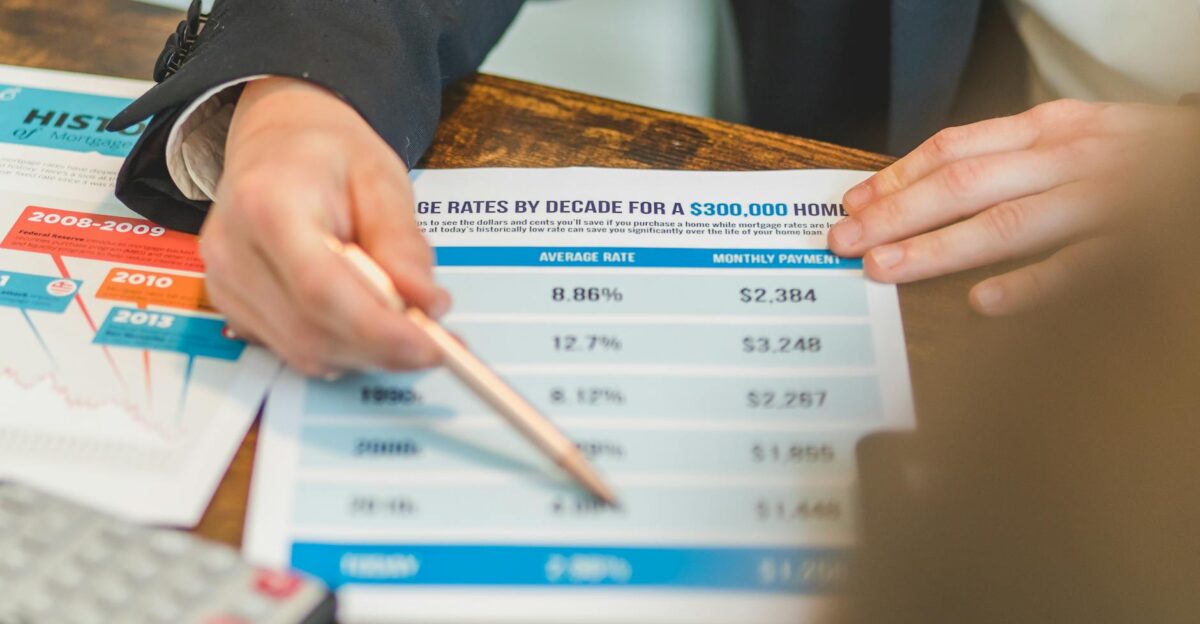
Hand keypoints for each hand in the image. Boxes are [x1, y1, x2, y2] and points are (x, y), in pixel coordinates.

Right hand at [199, 77, 449, 375]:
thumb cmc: (326, 154)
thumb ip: (402, 243)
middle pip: (313, 329)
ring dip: (367, 353)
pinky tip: (369, 325)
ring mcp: (225, 282)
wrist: (276, 140)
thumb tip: (428, 303)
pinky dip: (342, 348)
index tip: (430, 346)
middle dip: (383, 348)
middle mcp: (233, 249)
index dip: (379, 329)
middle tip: (439, 344)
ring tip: (411, 329)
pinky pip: (294, 349)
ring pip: (305, 350)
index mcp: (269, 202)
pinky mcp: (232, 306)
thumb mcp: (381, 178)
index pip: (321, 287)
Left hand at [828, 99, 1199, 314]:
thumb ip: (1015, 161)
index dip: (897, 177)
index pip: (954, 149)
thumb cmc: (1145, 158)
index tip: (852, 205)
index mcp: (1050, 129)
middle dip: (895, 215)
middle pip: (963, 185)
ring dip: (937, 248)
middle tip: (844, 243)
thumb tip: (933, 194)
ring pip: (1006, 223)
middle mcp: (1070, 158)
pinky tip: (982, 303)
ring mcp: (1105, 200)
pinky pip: (1079, 266)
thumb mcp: (1078, 140)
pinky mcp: (1140, 242)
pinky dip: (1029, 284)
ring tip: (883, 269)